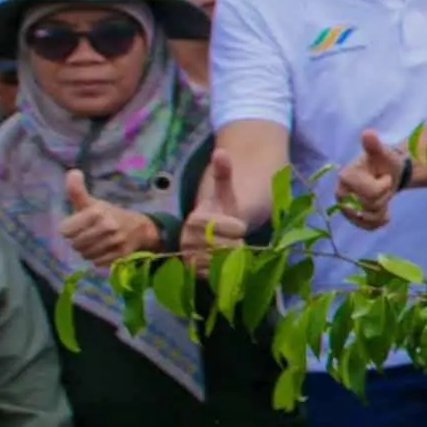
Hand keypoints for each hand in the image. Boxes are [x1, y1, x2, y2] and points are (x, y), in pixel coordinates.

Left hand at [57, 171, 156, 268]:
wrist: (140, 228)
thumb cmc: (110, 214)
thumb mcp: (93, 202)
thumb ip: (77, 191)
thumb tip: (72, 172)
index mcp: (97, 212)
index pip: (65, 231)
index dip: (69, 229)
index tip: (78, 225)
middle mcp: (107, 227)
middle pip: (75, 244)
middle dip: (78, 240)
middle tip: (87, 234)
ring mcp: (115, 241)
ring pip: (85, 254)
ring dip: (87, 250)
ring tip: (95, 242)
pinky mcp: (120, 254)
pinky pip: (97, 262)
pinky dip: (97, 258)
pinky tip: (103, 249)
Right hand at [181, 155, 249, 271]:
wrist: (214, 232)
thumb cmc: (223, 211)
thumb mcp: (226, 193)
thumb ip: (224, 174)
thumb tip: (221, 152)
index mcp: (197, 219)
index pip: (231, 228)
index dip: (238, 228)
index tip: (236, 224)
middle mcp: (187, 239)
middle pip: (226, 248)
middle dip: (236, 244)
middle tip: (234, 240)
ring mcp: (188, 256)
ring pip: (221, 262)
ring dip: (231, 258)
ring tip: (229, 250)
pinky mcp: (192, 272)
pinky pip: (213, 275)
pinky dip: (222, 270)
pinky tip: (223, 262)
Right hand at [334, 127, 408, 227]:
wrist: (387, 173)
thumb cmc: (383, 162)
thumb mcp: (382, 152)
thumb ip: (374, 145)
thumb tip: (368, 133)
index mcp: (345, 177)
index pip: (371, 193)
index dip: (383, 186)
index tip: (382, 176)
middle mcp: (340, 194)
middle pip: (370, 206)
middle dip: (383, 197)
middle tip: (382, 185)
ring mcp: (345, 208)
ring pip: (369, 219)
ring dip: (382, 209)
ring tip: (382, 196)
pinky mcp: (352, 219)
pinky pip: (367, 227)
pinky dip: (380, 221)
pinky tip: (384, 213)